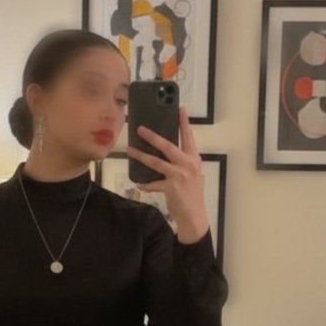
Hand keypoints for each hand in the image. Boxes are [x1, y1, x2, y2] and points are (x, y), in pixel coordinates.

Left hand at [127, 105, 210, 242]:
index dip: (184, 123)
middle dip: (153, 136)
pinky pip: (153, 183)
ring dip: (141, 155)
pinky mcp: (170, 187)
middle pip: (168, 146)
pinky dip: (145, 183)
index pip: (188, 137)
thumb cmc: (192, 195)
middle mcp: (187, 165)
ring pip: (156, 162)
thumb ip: (183, 163)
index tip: (180, 109)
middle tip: (140, 128)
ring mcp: (179, 175)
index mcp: (194, 159)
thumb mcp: (192, 175)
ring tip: (130, 150)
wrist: (194, 216)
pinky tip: (139, 182)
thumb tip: (167, 154)